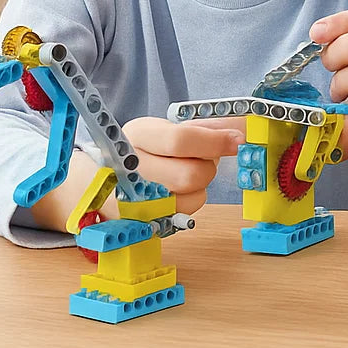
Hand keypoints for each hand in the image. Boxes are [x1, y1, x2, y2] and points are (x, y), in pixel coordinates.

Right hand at [122, 116, 243, 215]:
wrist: (105, 178)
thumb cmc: (145, 149)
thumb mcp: (166, 128)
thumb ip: (205, 127)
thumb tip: (242, 129)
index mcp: (138, 135)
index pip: (181, 139)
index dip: (215, 141)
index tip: (237, 141)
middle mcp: (131, 168)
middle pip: (190, 174)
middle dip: (208, 166)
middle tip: (204, 158)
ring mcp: (135, 199)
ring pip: (192, 195)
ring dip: (200, 183)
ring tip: (185, 170)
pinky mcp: (144, 220)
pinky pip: (186, 211)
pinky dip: (192, 197)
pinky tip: (178, 188)